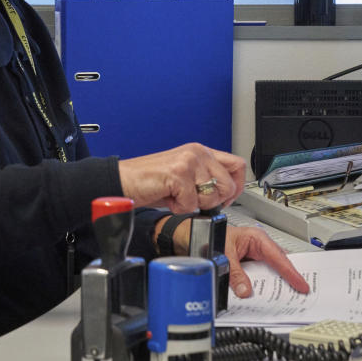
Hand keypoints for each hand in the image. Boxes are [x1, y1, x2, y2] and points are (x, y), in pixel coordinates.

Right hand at [118, 143, 244, 212]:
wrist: (123, 181)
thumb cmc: (150, 181)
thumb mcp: (185, 177)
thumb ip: (205, 179)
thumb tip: (227, 193)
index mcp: (201, 152)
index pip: (238, 165)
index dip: (236, 187)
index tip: (225, 199)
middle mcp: (197, 153)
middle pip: (229, 185)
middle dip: (213, 201)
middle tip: (194, 200)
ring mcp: (189, 161)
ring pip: (212, 196)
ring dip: (194, 205)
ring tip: (177, 197)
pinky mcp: (178, 173)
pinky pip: (191, 203)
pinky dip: (179, 208)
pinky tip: (168, 198)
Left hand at [153, 219, 309, 297]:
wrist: (191, 236)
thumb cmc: (208, 235)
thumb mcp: (223, 254)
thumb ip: (235, 273)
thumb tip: (244, 290)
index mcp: (257, 238)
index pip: (279, 258)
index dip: (292, 273)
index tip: (302, 285)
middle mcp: (257, 247)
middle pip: (278, 266)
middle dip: (288, 279)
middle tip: (300, 293)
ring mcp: (253, 257)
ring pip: (269, 273)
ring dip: (274, 284)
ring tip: (286, 297)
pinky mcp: (247, 266)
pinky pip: (258, 277)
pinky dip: (261, 286)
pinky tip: (264, 296)